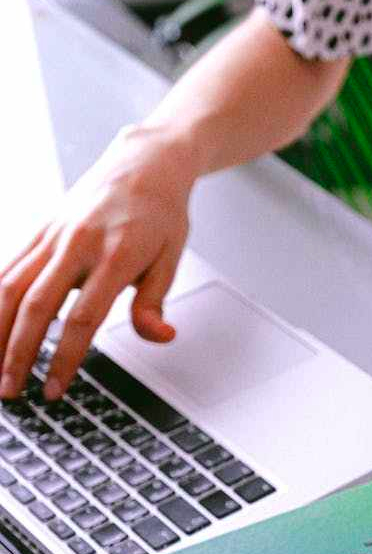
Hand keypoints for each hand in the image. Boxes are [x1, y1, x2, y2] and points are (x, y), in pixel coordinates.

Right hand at [0, 122, 196, 400]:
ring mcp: (52, 235)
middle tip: (9, 391)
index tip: (55, 389)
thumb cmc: (161, 215)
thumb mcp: (172, 259)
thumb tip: (159, 337)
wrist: (144, 163)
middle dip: (16, 352)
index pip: (82, 318)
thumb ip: (155, 302)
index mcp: (114, 256)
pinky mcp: (39, 230)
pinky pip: (7, 267)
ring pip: (9, 286)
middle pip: (36, 305)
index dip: (64, 358)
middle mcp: (76, 244)